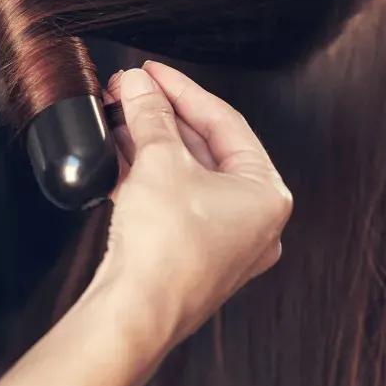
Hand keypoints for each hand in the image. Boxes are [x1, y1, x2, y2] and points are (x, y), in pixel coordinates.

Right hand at [92, 61, 291, 345]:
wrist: (136, 314)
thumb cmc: (165, 251)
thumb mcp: (158, 162)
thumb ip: (149, 114)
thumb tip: (137, 84)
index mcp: (267, 195)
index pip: (225, 122)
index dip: (183, 89)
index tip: (152, 72)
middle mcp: (253, 221)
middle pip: (206, 148)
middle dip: (163, 117)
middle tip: (131, 91)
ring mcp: (223, 243)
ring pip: (186, 176)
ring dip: (151, 144)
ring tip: (119, 117)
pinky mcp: (190, 258)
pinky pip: (173, 203)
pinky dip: (147, 177)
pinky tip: (118, 156)